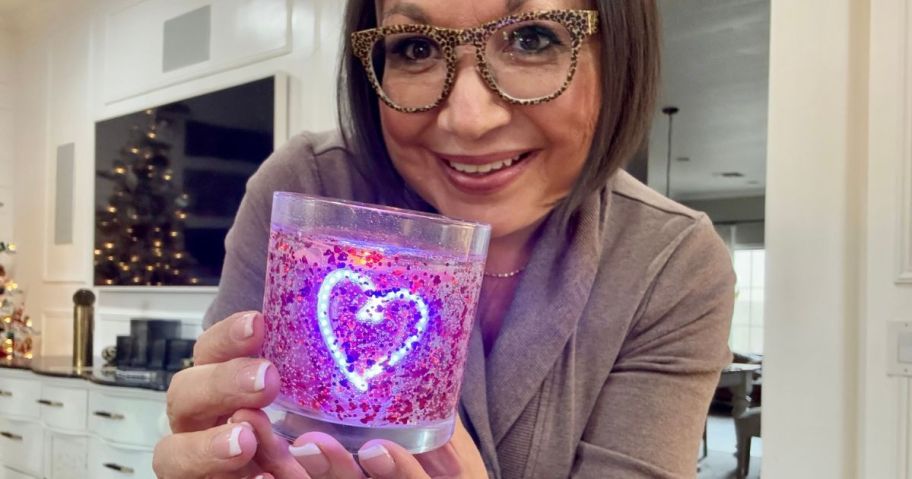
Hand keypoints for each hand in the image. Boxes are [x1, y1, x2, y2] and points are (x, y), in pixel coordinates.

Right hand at [152, 310, 487, 477]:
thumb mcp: (367, 397)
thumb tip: (417, 305)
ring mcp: (208, 463)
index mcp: (240, 382)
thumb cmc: (364, 440)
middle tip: (266, 381)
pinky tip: (257, 477)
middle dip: (218, 383)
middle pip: (184, 396)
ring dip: (207, 446)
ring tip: (247, 439)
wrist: (368, 475)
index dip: (228, 335)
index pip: (215, 349)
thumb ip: (373, 363)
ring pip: (176, 455)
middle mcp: (214, 420)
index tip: (262, 323)